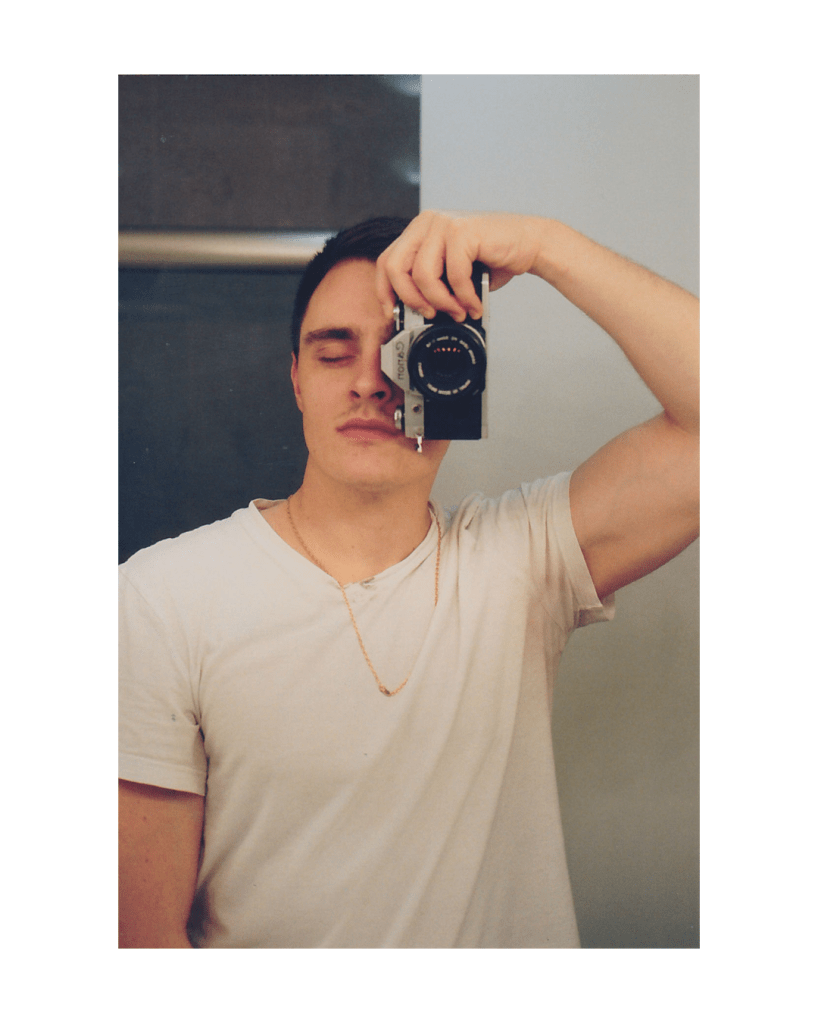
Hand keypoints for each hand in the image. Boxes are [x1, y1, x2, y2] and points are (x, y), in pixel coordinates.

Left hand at [374, 210, 545, 322]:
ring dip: (441, 302)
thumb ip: (432, 285)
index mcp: (419, 230)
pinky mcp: (463, 231)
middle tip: (430, 315)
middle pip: (396, 268)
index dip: (385, 290)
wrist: (529, 243)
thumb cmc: (492, 259)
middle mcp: (427, 223)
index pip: (387, 261)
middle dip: (411, 299)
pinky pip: (453, 276)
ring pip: (422, 275)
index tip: (393, 313)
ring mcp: (444, 224)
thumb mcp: (452, 273)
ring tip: (458, 312)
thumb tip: (418, 314)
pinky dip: (464, 298)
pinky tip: (474, 305)